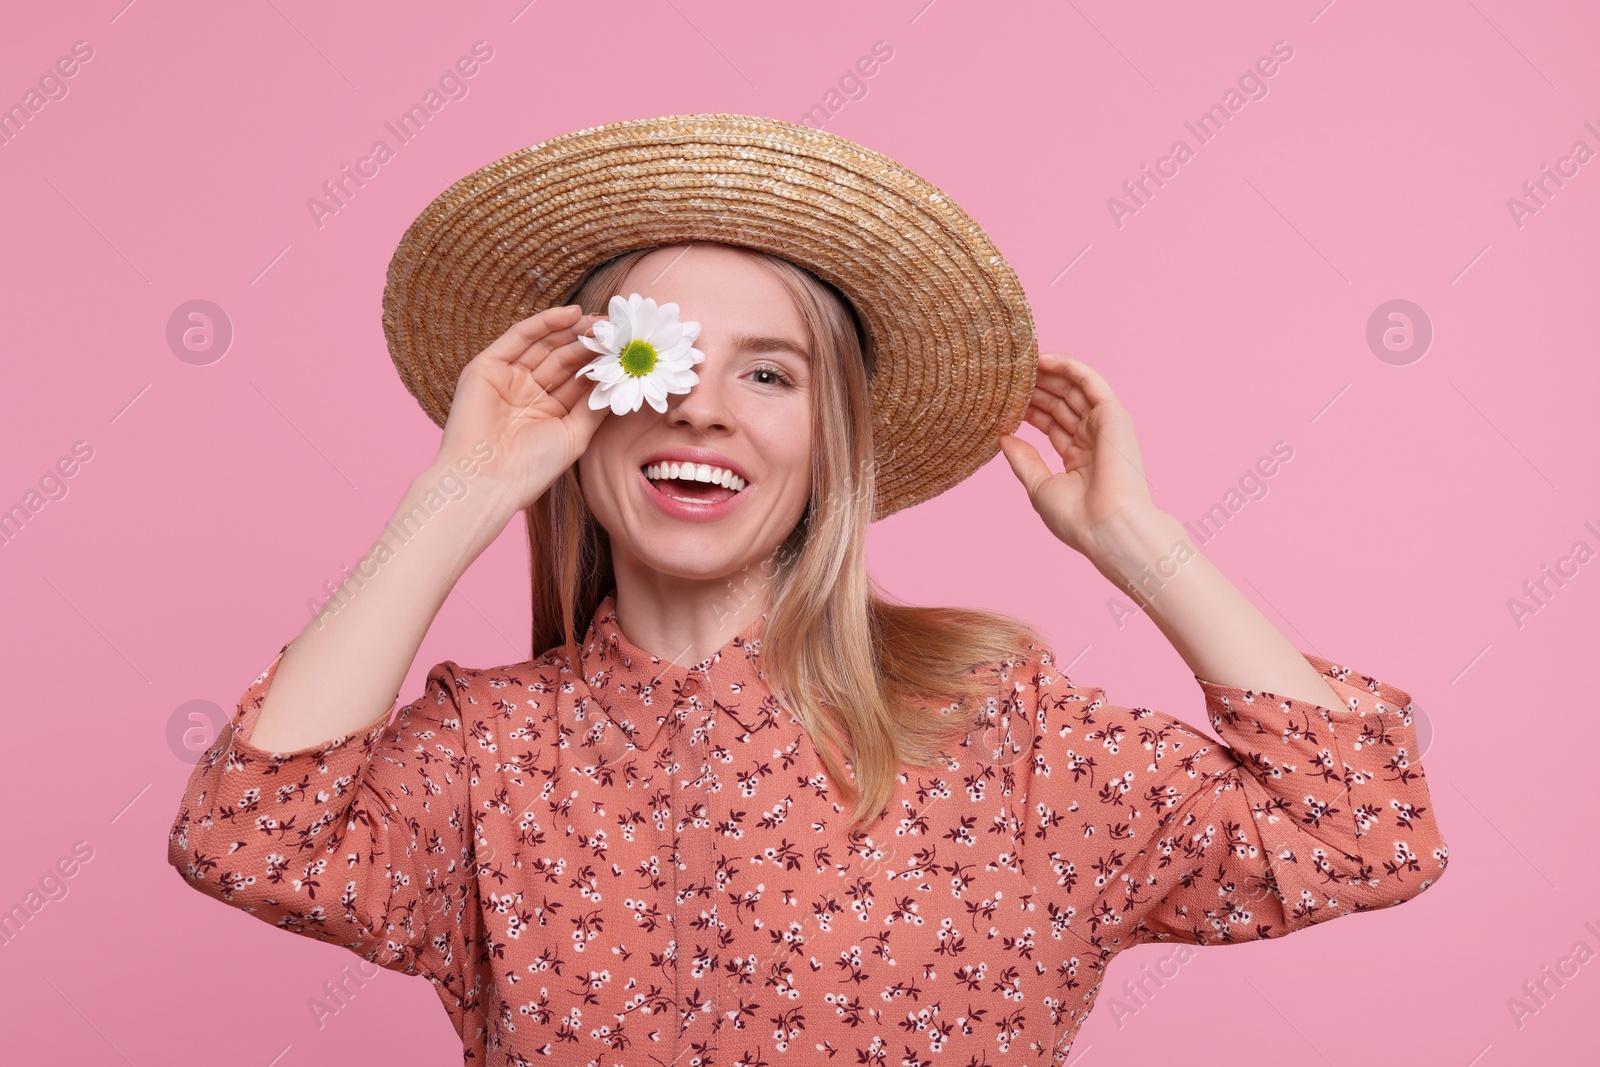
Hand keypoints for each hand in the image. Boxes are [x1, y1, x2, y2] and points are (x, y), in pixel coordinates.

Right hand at [435, 303, 609, 511]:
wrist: (488, 480)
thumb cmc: (532, 468)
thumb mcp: (575, 435)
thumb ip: (596, 406)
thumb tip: (622, 380)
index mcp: (546, 411)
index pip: (577, 379)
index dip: (600, 362)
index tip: (627, 349)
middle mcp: (526, 392)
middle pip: (562, 358)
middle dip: (589, 342)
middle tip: (617, 329)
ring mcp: (506, 378)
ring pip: (544, 345)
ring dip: (573, 330)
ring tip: (602, 320)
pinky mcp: (486, 367)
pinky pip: (518, 337)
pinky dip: (544, 323)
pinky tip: (572, 314)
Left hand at [998, 352, 1159, 560]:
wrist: (1108, 527)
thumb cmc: (1077, 518)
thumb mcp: (1040, 487)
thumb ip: (1023, 460)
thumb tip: (1004, 437)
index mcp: (1079, 459)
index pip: (1051, 424)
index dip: (1029, 409)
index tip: (1003, 399)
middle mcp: (1093, 439)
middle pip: (1060, 404)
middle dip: (1035, 389)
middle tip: (1008, 376)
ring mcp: (1104, 426)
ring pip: (1072, 390)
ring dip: (1048, 375)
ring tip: (1019, 364)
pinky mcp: (1113, 414)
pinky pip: (1089, 382)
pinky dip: (1069, 367)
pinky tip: (1043, 359)